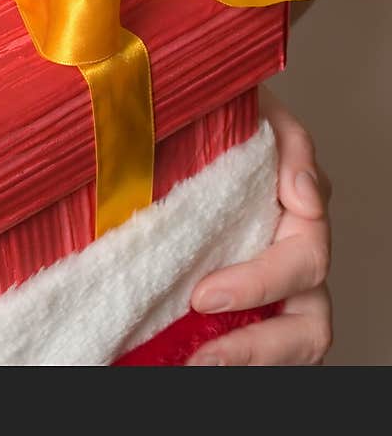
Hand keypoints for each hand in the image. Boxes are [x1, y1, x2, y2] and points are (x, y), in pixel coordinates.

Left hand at [188, 87, 331, 364]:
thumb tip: (302, 196)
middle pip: (306, 325)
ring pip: (285, 346)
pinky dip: (223, 359)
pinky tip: (175, 362)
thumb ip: (288, 142)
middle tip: (201, 355)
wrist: (173, 122)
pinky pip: (237, 345)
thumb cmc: (219, 121)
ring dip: (245, 363)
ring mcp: (261, 289)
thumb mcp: (255, 111)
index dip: (261, 285)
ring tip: (194, 368)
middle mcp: (286, 260)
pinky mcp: (227, 305)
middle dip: (257, 346)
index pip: (304, 264)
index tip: (205, 296)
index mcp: (297, 219)